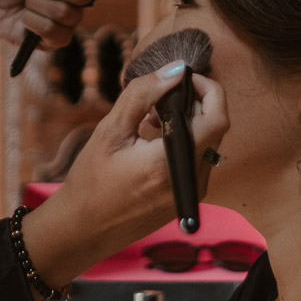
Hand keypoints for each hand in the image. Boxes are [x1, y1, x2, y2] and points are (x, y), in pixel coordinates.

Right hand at [22, 60, 227, 286]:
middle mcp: (191, 181)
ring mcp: (192, 193)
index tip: (183, 77)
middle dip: (194, 102)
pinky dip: (183, 141)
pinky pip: (198, 159)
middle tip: (161, 95)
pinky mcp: (187, 199)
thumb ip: (143, 95)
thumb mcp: (110, 131)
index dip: (208, 89)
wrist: (82, 231)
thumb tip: (175, 69)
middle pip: (215, 128)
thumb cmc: (91, 182)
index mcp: (171, 163)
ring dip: (188, 122)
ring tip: (152, 119)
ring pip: (207, 142)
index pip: (217, 117)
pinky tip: (153, 140)